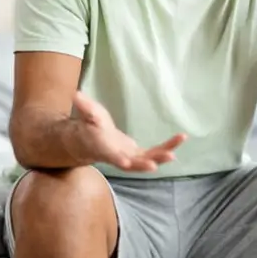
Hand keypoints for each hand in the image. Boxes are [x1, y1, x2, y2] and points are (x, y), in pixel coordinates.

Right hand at [72, 92, 186, 171]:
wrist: (92, 144)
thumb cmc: (89, 127)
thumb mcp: (87, 115)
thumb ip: (85, 107)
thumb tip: (75, 93)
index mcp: (103, 148)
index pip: (109, 156)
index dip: (116, 159)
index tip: (124, 163)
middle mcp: (118, 157)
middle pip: (133, 164)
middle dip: (145, 163)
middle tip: (159, 163)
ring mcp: (130, 158)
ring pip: (148, 160)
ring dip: (163, 154)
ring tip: (177, 145)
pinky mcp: (139, 155)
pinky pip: (155, 153)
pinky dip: (168, 147)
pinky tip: (180, 138)